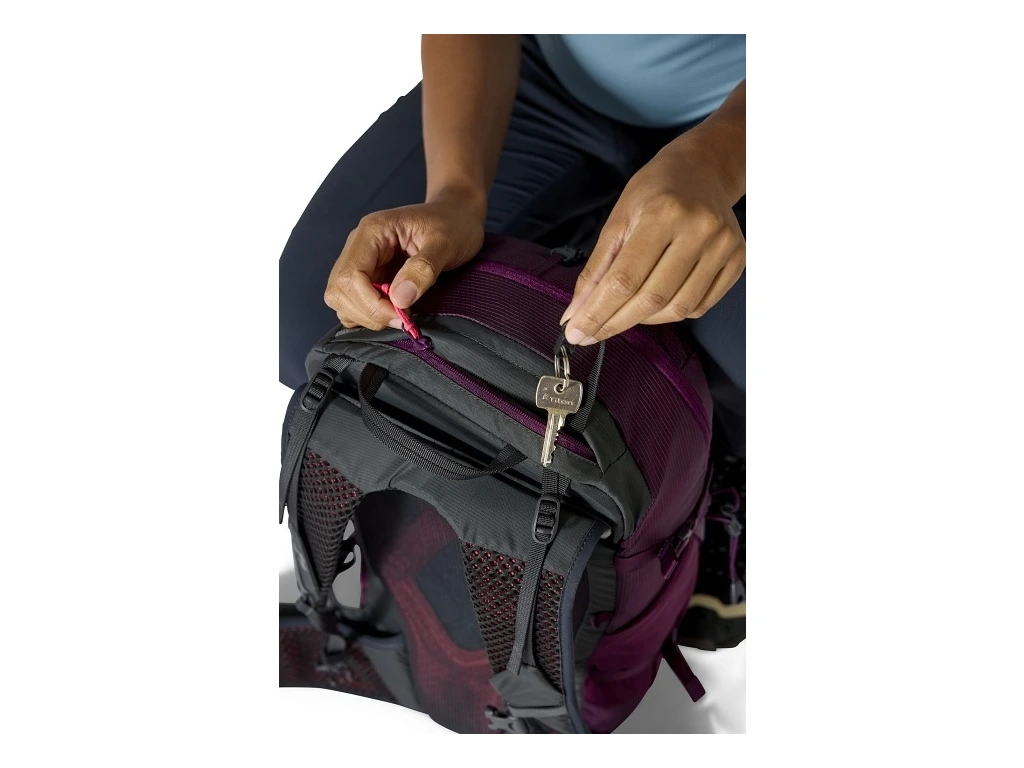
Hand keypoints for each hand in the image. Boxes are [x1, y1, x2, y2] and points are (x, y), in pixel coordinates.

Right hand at [324, 188, 485, 328]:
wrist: (457, 216)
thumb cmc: (453, 224)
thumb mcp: (445, 243)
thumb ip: (423, 269)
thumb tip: (399, 298)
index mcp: (372, 232)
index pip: (350, 276)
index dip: (371, 304)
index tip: (401, 316)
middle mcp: (359, 245)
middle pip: (340, 291)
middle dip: (369, 312)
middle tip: (403, 318)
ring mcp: (361, 261)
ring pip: (342, 300)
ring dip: (368, 315)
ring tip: (400, 314)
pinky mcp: (368, 275)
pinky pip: (354, 302)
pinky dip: (369, 314)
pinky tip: (394, 311)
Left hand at [561, 143, 744, 344]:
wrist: (702, 170)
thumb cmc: (655, 192)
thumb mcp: (618, 220)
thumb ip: (597, 269)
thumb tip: (576, 314)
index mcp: (663, 214)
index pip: (625, 279)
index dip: (598, 312)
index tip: (576, 332)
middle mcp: (699, 230)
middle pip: (652, 298)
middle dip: (615, 323)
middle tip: (590, 335)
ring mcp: (723, 246)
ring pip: (678, 308)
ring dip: (644, 321)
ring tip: (624, 314)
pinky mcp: (738, 260)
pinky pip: (700, 306)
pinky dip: (672, 313)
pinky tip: (656, 304)